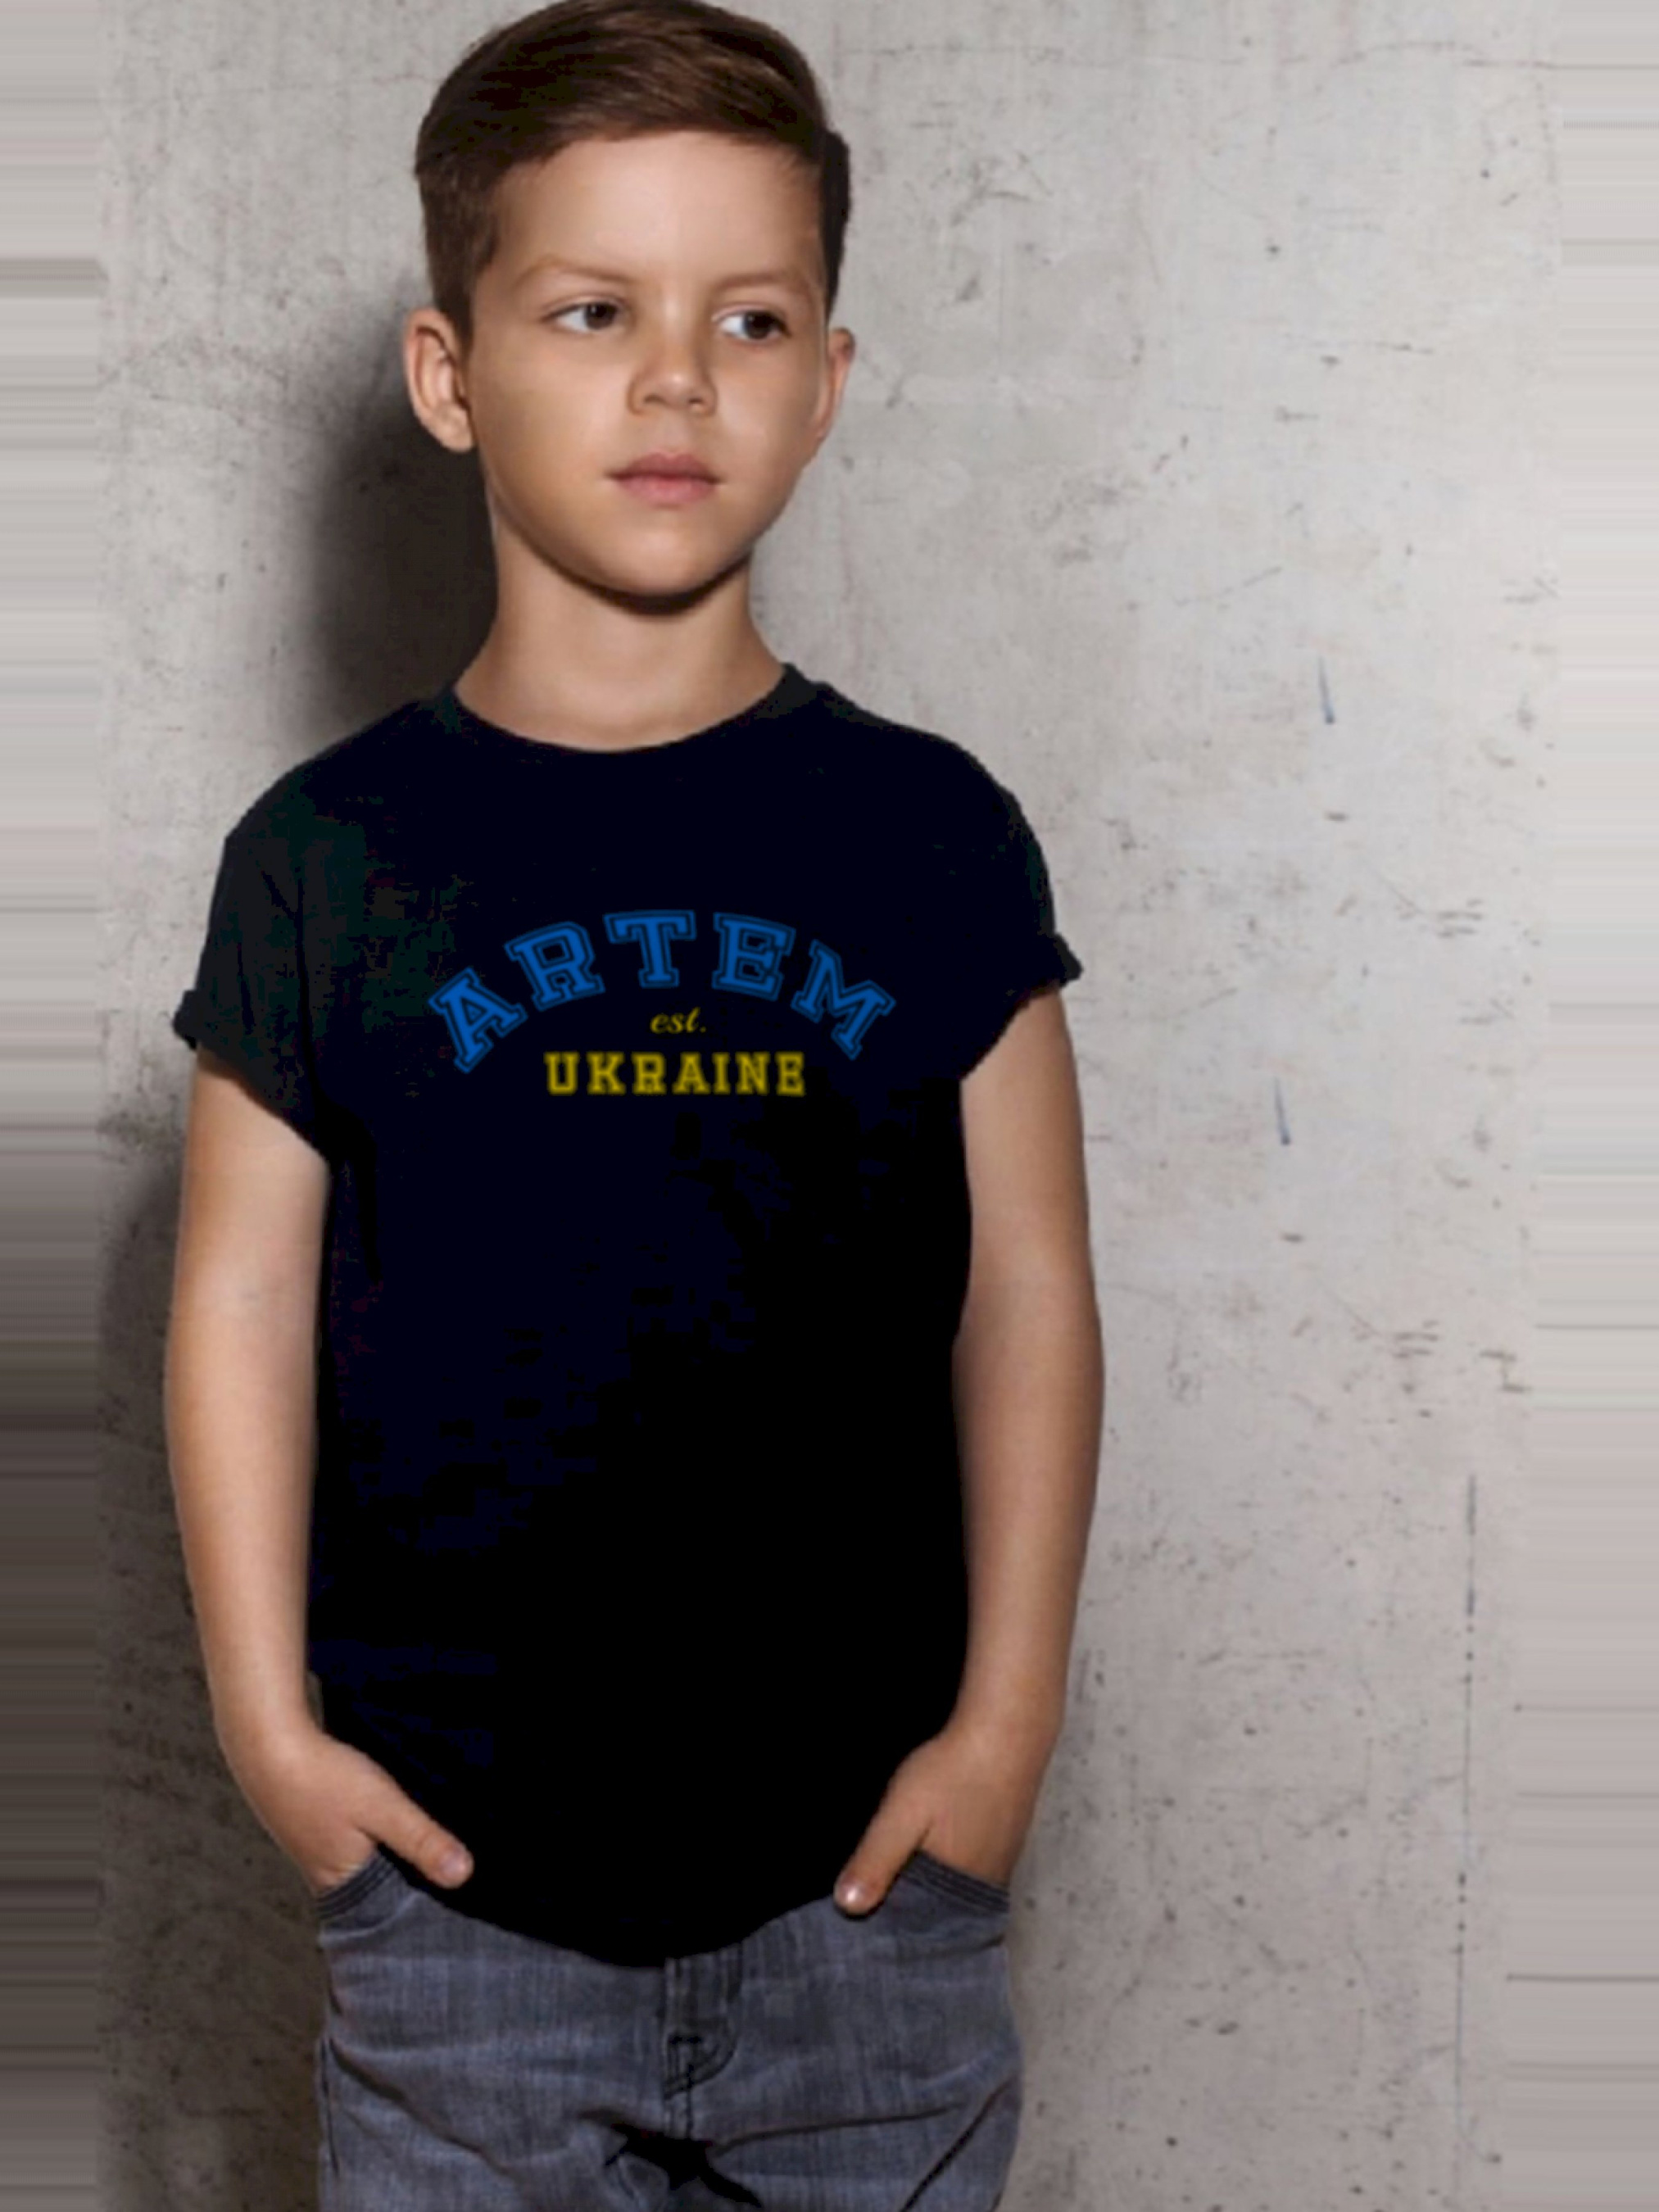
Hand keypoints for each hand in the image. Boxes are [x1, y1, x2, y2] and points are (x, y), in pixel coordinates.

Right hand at [219, 1716, 474, 1897]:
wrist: (267, 1743)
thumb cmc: (323, 1778)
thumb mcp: (383, 1808)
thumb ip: (422, 1840)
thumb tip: (463, 1876)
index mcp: (343, 1887)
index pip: (390, 1915)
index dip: (423, 1909)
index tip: (461, 1904)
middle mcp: (327, 1877)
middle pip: (380, 1892)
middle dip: (412, 1885)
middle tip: (457, 1876)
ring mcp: (318, 1851)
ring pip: (369, 1866)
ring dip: (395, 1859)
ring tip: (433, 1850)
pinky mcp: (316, 1826)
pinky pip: (357, 1844)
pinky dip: (377, 1838)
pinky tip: (393, 1822)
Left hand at [833, 1714, 1050, 1915]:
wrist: (1007, 1731)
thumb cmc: (955, 1771)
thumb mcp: (902, 1814)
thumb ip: (876, 1861)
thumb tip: (847, 1907)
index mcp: (957, 1892)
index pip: (914, 1930)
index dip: (884, 1922)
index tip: (855, 1919)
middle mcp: (981, 1888)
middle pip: (935, 1913)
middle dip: (903, 1906)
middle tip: (868, 1891)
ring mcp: (998, 1866)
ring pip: (951, 1891)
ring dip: (924, 1886)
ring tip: (892, 1873)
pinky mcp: (1003, 1843)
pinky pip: (967, 1871)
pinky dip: (945, 1868)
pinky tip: (928, 1850)